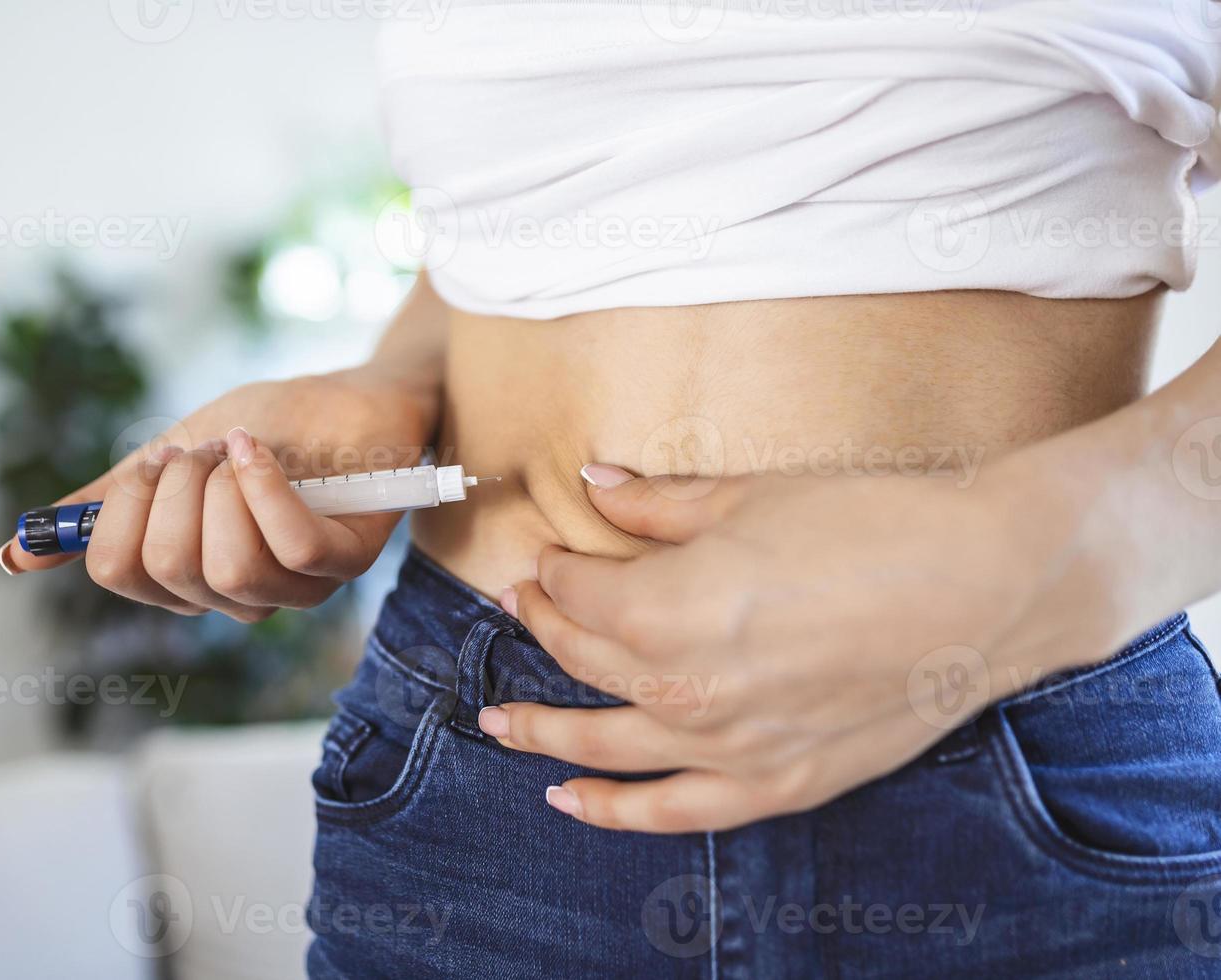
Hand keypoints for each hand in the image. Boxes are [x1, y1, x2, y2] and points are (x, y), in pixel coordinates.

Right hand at [0, 367, 435, 621]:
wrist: (350, 392)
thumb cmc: (269, 427)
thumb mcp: (168, 458)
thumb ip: (104, 507)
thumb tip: (14, 555)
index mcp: (188, 578)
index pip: (120, 572)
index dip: (123, 506)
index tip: (151, 463)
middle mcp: (239, 597)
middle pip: (167, 567)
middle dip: (175, 486)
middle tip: (203, 451)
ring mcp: (296, 587)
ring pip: (227, 566)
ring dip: (223, 485)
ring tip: (241, 450)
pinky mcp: (346, 562)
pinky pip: (290, 548)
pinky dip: (265, 488)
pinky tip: (260, 450)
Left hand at [478, 460, 1089, 833]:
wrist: (986, 586)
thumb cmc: (874, 526)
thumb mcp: (751, 498)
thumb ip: (658, 505)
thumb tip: (596, 484)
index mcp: (666, 610)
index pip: (579, 592)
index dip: (555, 568)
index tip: (548, 554)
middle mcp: (683, 688)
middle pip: (583, 659)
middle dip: (543, 625)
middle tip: (523, 604)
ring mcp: (728, 746)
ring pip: (605, 742)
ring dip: (541, 729)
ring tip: (497, 721)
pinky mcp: (777, 784)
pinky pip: (673, 810)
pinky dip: (613, 810)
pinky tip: (569, 799)